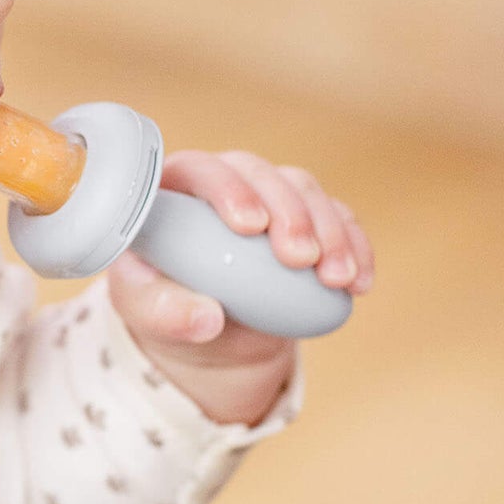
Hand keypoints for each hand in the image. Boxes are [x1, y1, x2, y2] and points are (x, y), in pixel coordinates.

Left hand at [106, 150, 373, 425]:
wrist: (211, 335)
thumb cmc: (164, 308)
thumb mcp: (145, 314)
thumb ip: (164, 313)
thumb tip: (207, 317)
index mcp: (173, 190)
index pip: (198, 169)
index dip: (228, 189)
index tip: (251, 227)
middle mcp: (224, 183)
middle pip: (259, 172)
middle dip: (288, 210)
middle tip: (299, 258)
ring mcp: (270, 198)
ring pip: (304, 190)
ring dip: (328, 231)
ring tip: (334, 279)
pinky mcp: (309, 222)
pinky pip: (340, 221)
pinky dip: (355, 248)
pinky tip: (358, 284)